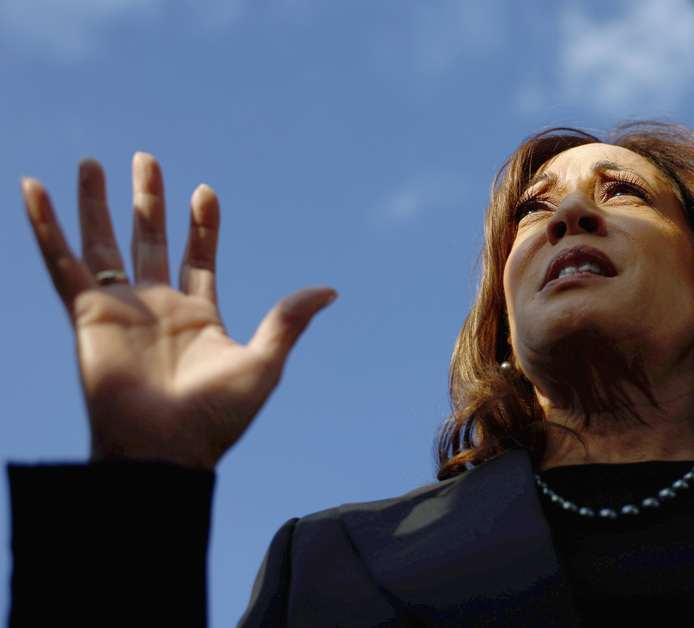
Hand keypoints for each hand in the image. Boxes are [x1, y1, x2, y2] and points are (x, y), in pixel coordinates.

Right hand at [23, 153, 335, 467]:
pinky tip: (34, 188)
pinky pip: (61, 263)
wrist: (164, 451)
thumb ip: (289, 321)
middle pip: (150, 241)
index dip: (202, 226)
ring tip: (93, 163)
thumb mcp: (263, 364)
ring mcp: (119, 309)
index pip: (199, 258)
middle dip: (149, 201)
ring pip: (104, 244)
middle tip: (146, 158)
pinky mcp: (86, 315)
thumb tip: (330, 290)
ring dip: (97, 204)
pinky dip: (45, 226)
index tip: (206, 192)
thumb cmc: (215, 419)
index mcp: (199, 317)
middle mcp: (156, 308)